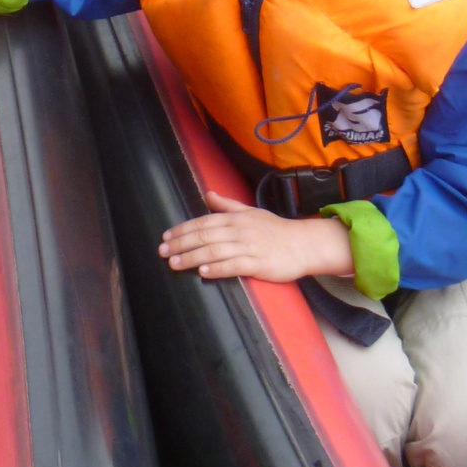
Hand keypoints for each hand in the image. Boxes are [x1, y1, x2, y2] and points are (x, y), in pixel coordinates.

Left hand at [159, 208, 351, 283]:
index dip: (182, 229)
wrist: (303, 244)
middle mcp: (239, 230)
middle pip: (204, 236)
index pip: (203, 222)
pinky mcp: (258, 264)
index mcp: (235, 218)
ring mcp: (248, 247)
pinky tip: (203, 272)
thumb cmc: (275, 229)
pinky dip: (217, 269)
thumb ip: (226, 205)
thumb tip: (207, 194)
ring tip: (175, 263)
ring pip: (214, 251)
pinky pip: (234, 266)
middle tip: (163, 252)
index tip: (166, 237)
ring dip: (192, 257)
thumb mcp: (250, 212)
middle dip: (181, 244)